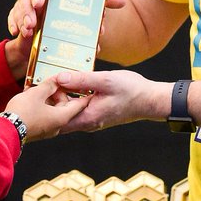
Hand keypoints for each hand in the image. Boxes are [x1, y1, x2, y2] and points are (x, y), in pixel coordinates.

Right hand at [2, 77, 89, 142]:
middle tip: (54, 82)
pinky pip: (44, 114)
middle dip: (60, 93)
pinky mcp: (37, 130)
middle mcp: (57, 126)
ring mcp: (47, 129)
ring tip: (40, 87)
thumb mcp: (38, 93)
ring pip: (53, 110)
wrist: (5, 131)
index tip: (88, 87)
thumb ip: (50, 85)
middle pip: (64, 106)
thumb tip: (58, 79)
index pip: (80, 105)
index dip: (83, 94)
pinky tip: (32, 96)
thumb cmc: (23, 113)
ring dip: (48, 98)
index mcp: (62, 117)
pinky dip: (42, 105)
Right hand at [5, 0, 127, 42]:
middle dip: (29, 4)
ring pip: (19, 7)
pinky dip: (14, 25)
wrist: (60, 33)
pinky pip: (13, 19)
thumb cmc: (75, 15)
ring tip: (30, 29)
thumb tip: (122, 1)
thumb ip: (104, 3)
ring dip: (23, 18)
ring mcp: (26, 5)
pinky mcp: (19, 17)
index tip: (41, 1)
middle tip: (34, 16)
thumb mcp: (89, 10)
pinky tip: (19, 33)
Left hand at [52, 70, 169, 133]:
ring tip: (64, 80)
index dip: (49, 104)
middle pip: (61, 116)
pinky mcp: (98, 114)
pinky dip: (75, 97)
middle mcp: (88, 123)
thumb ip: (81, 79)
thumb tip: (60, 78)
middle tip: (54, 80)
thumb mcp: (105, 80)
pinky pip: (80, 108)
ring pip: (70, 112)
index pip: (57, 118)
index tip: (49, 86)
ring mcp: (93, 119)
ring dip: (65, 98)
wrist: (151, 100)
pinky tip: (77, 84)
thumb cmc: (132, 91)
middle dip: (55, 100)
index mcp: (87, 117)